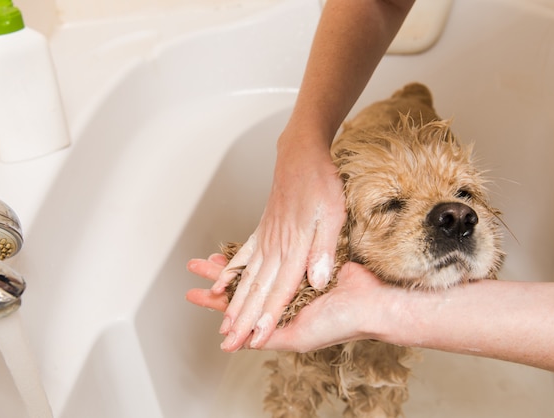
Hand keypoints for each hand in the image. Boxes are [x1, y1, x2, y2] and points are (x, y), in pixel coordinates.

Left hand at [187, 257, 392, 352]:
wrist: (373, 302)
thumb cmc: (342, 323)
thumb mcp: (301, 336)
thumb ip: (272, 336)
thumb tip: (242, 342)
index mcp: (280, 319)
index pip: (242, 313)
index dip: (220, 306)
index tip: (197, 297)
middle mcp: (283, 301)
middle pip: (243, 293)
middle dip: (217, 287)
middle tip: (192, 276)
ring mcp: (293, 281)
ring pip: (254, 272)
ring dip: (230, 268)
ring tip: (206, 260)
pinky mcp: (305, 262)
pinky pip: (273, 255)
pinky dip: (254, 254)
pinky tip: (241, 250)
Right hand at [207, 131, 345, 351]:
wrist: (300, 154)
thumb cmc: (320, 182)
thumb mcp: (333, 213)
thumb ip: (323, 249)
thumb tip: (315, 281)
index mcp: (294, 246)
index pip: (280, 289)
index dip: (268, 316)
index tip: (255, 339)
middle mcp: (275, 246)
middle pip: (258, 289)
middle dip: (244, 319)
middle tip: (228, 343)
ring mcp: (266, 239)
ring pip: (247, 278)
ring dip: (234, 303)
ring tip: (222, 325)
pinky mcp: (263, 231)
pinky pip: (243, 257)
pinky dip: (230, 274)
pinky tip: (220, 287)